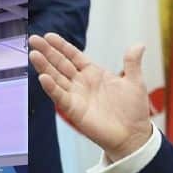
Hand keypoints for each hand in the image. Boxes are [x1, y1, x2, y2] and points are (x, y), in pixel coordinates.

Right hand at [29, 33, 152, 161]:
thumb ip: (132, 63)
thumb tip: (139, 44)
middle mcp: (81, 83)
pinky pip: (60, 96)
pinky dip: (51, 87)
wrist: (133, 135)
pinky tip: (43, 77)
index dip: (61, 46)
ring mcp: (76, 96)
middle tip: (34, 39)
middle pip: (60, 64)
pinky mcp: (74, 110)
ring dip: (44, 67)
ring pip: (56, 78)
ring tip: (34, 55)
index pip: (73, 56)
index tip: (49, 36)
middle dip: (47, 52)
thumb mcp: (134, 82)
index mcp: (94, 73)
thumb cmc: (133, 111)